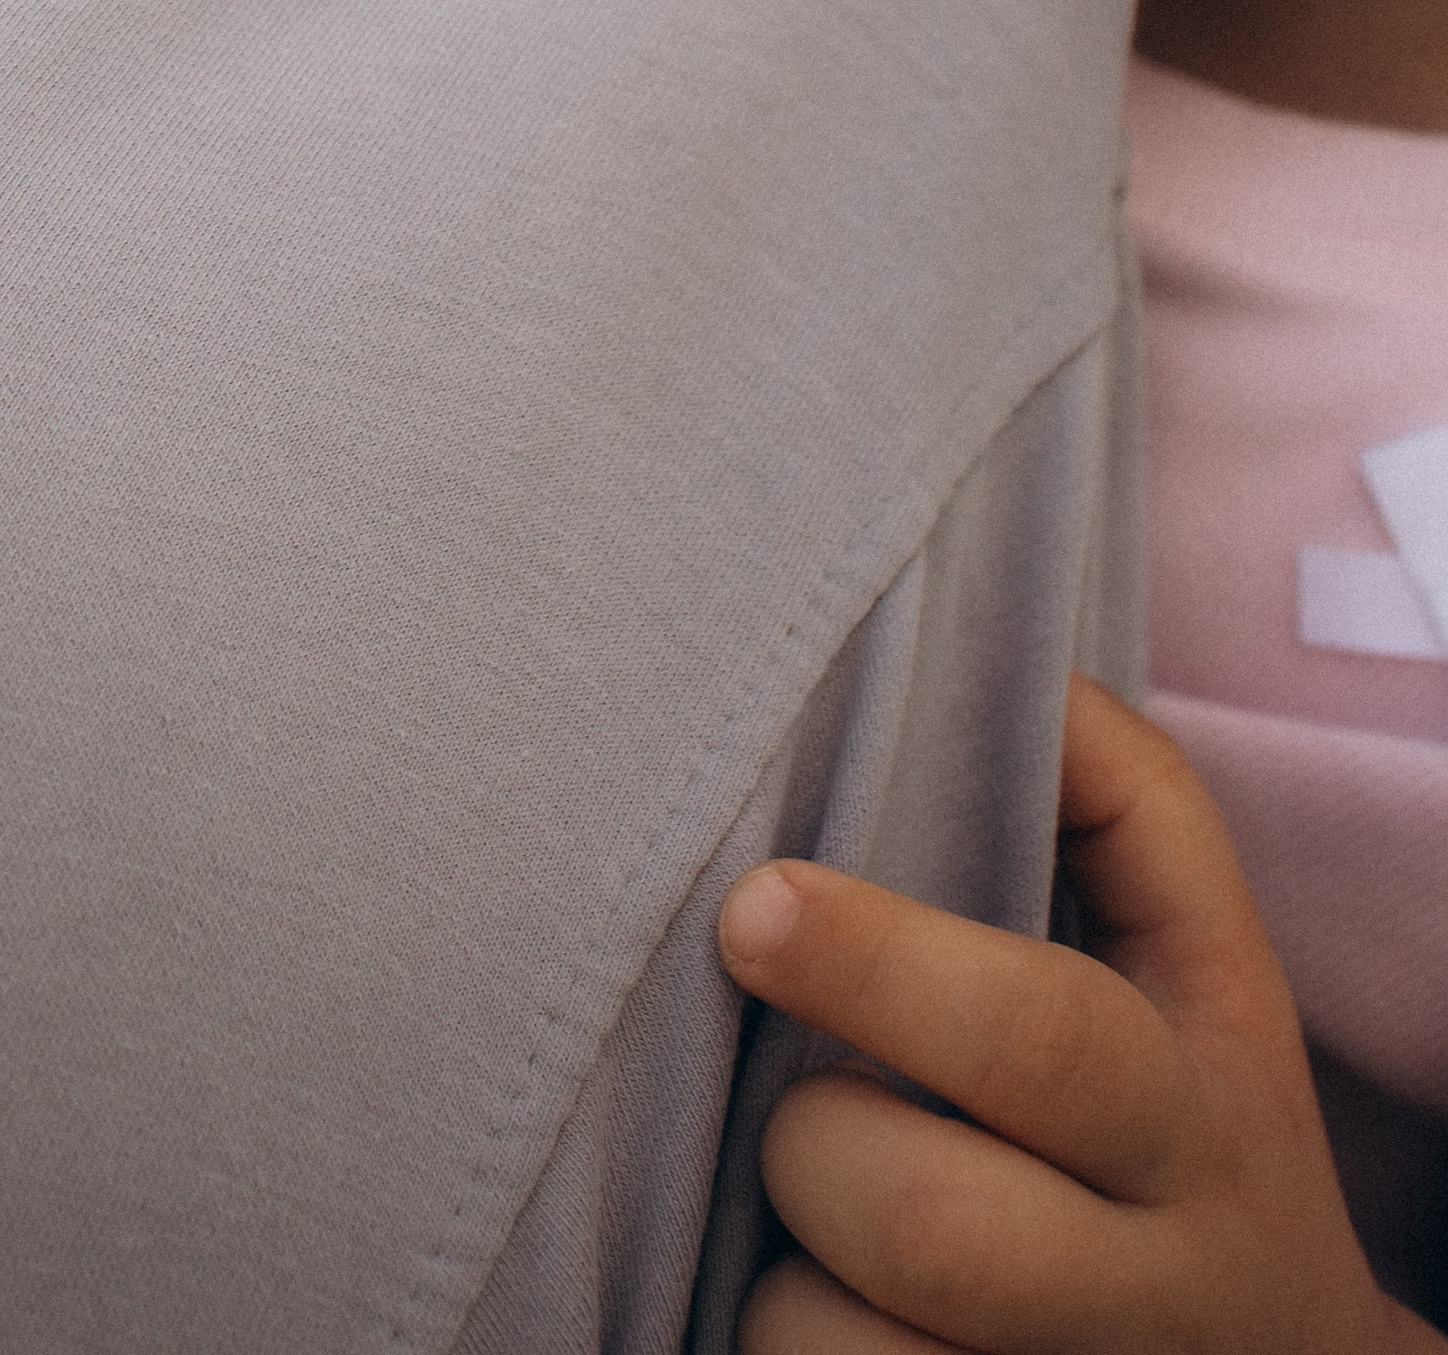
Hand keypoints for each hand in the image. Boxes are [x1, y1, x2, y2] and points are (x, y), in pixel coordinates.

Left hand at [713, 673, 1439, 1351]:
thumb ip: (1121, 792)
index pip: (1040, 1040)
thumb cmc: (1184, 1110)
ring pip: (839, 1351)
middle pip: (931, 1227)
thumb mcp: (1202, 956)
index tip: (753, 905)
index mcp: (1193, 1112)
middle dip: (814, 1151)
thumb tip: (1013, 669)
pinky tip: (837, 1323)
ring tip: (829, 1240)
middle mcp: (1154, 1286)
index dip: (881, 967)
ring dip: (788, 1287)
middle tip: (794, 1114)